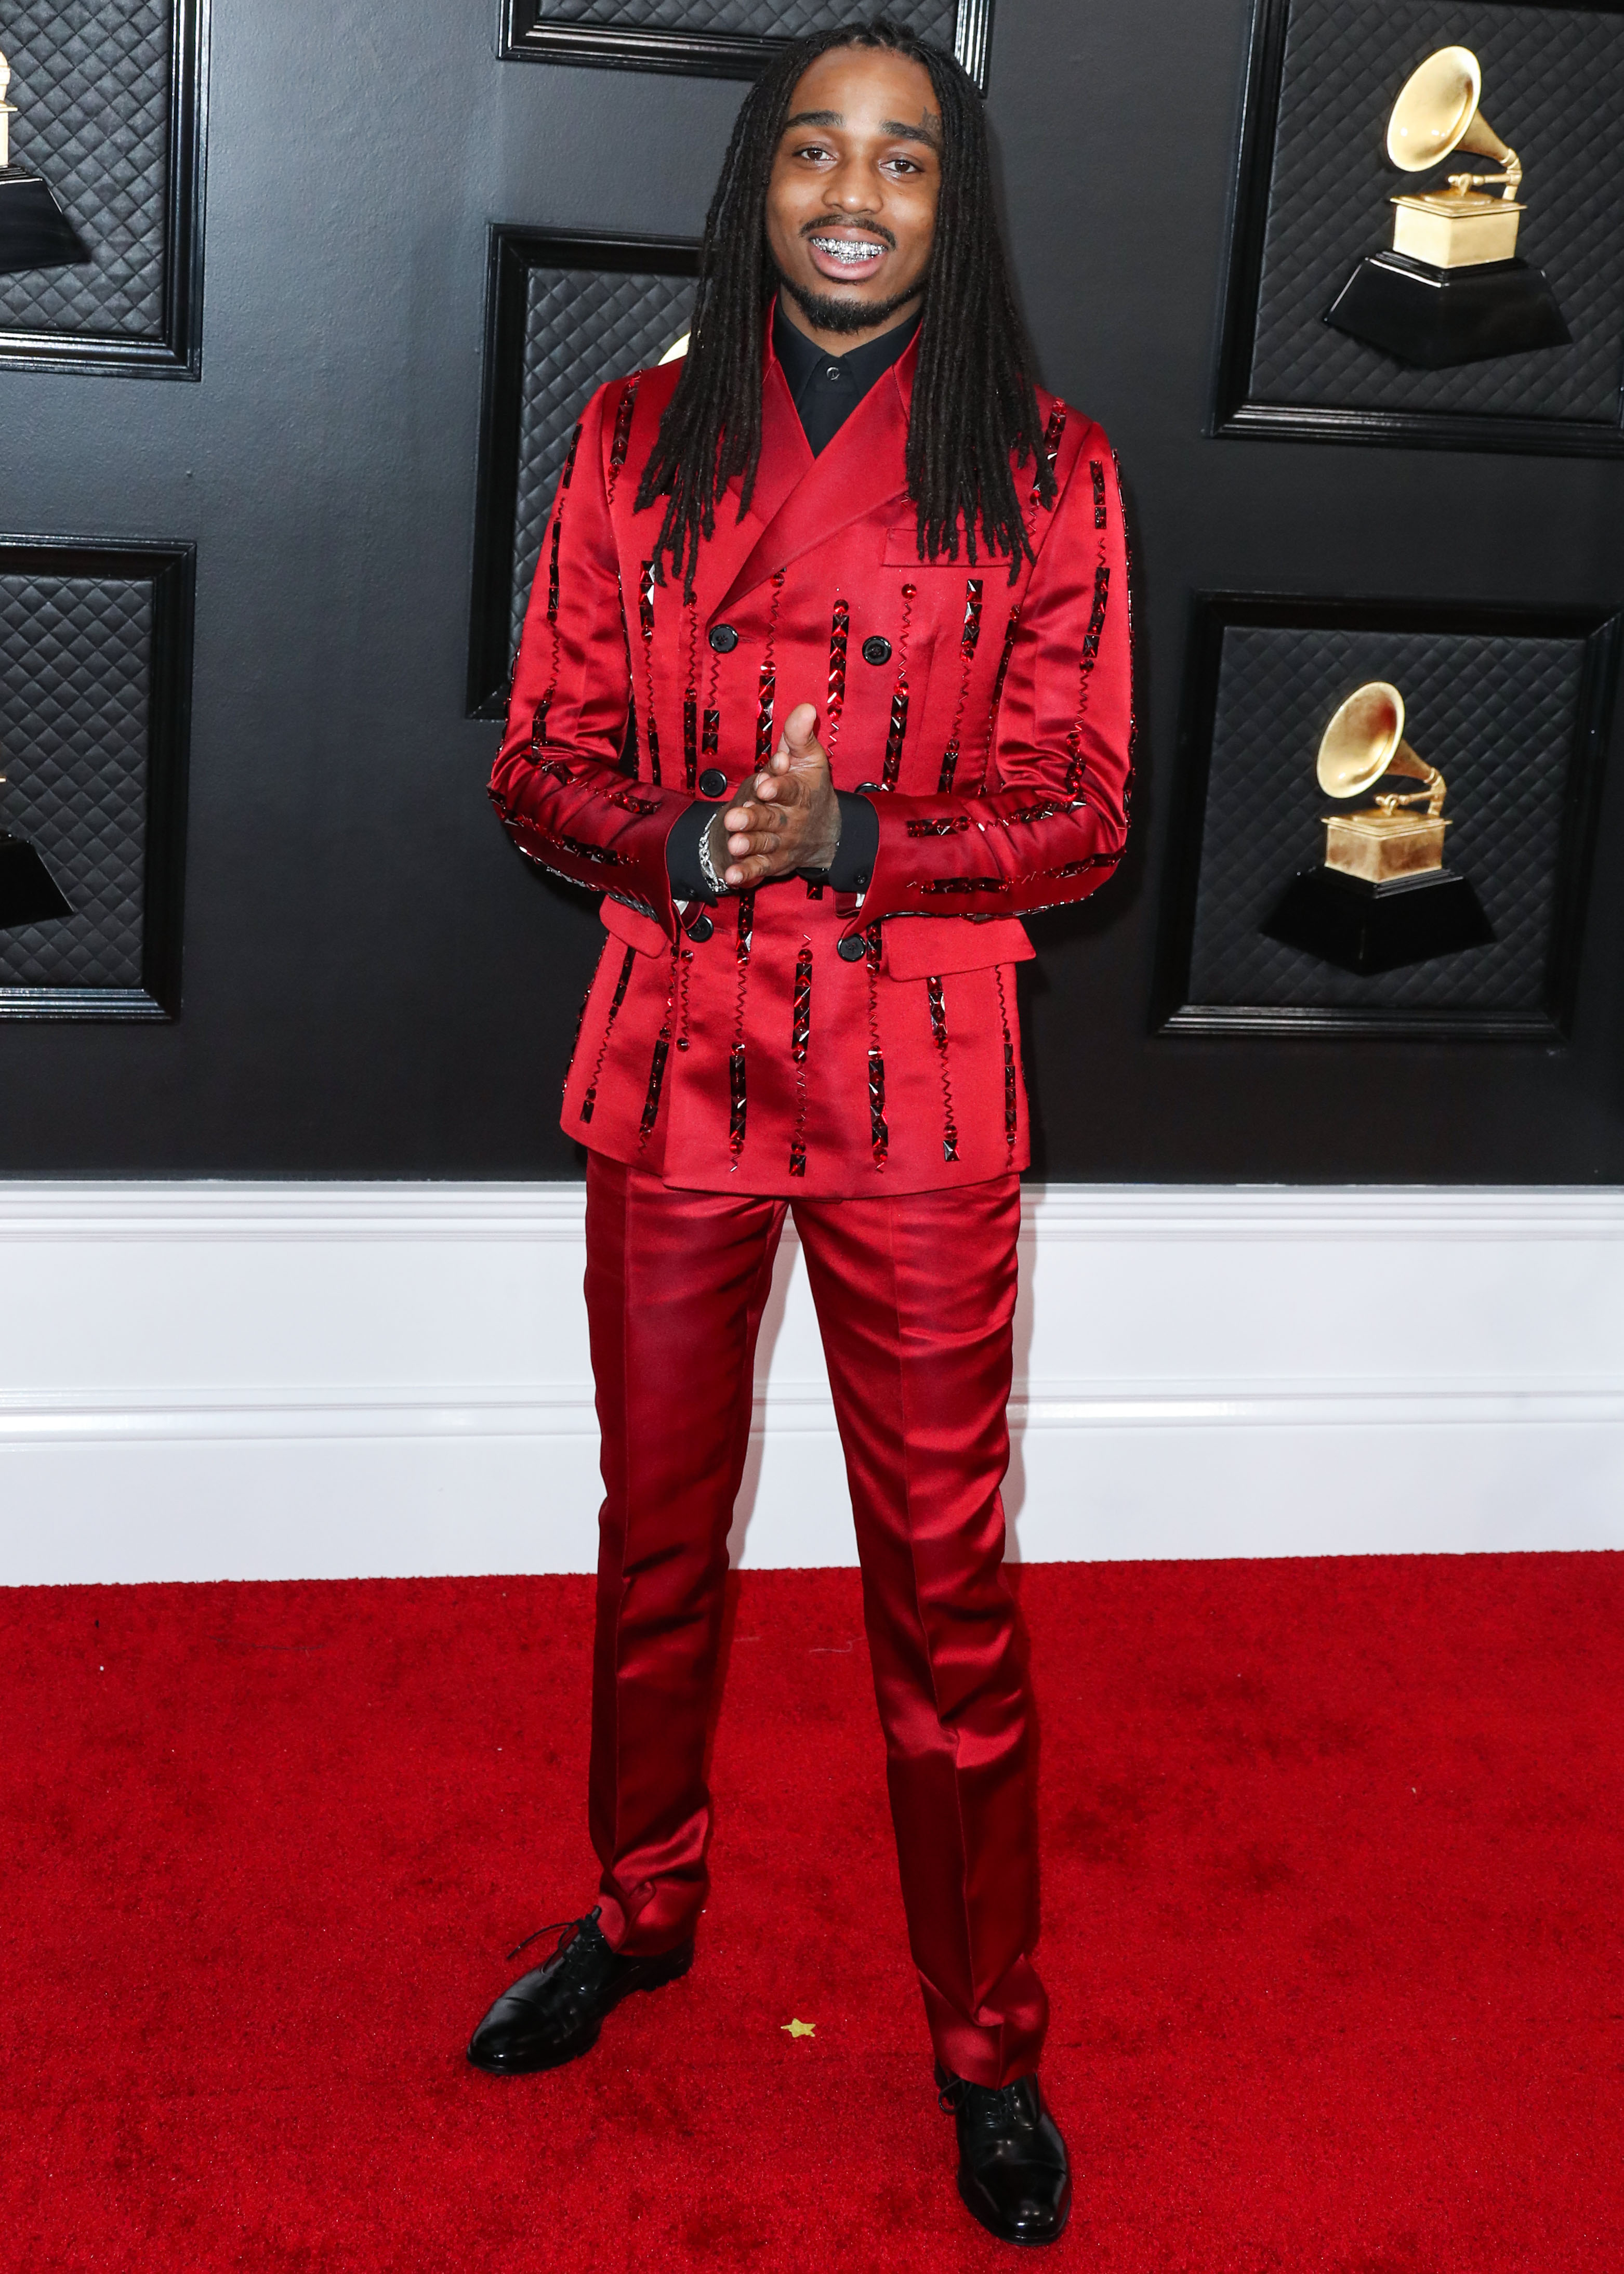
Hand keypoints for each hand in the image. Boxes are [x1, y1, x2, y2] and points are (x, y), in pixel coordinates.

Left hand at [716, 702, 840, 888]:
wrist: (825, 832)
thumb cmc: (809, 787)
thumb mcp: (808, 759)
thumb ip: (799, 736)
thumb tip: (806, 708)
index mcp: (799, 792)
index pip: (790, 789)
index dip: (778, 787)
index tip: (764, 785)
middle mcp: (790, 820)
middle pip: (771, 818)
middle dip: (754, 818)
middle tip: (735, 818)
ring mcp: (781, 843)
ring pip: (764, 844)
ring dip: (749, 845)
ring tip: (734, 844)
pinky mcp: (772, 862)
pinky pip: (759, 869)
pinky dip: (746, 873)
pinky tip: (731, 876)